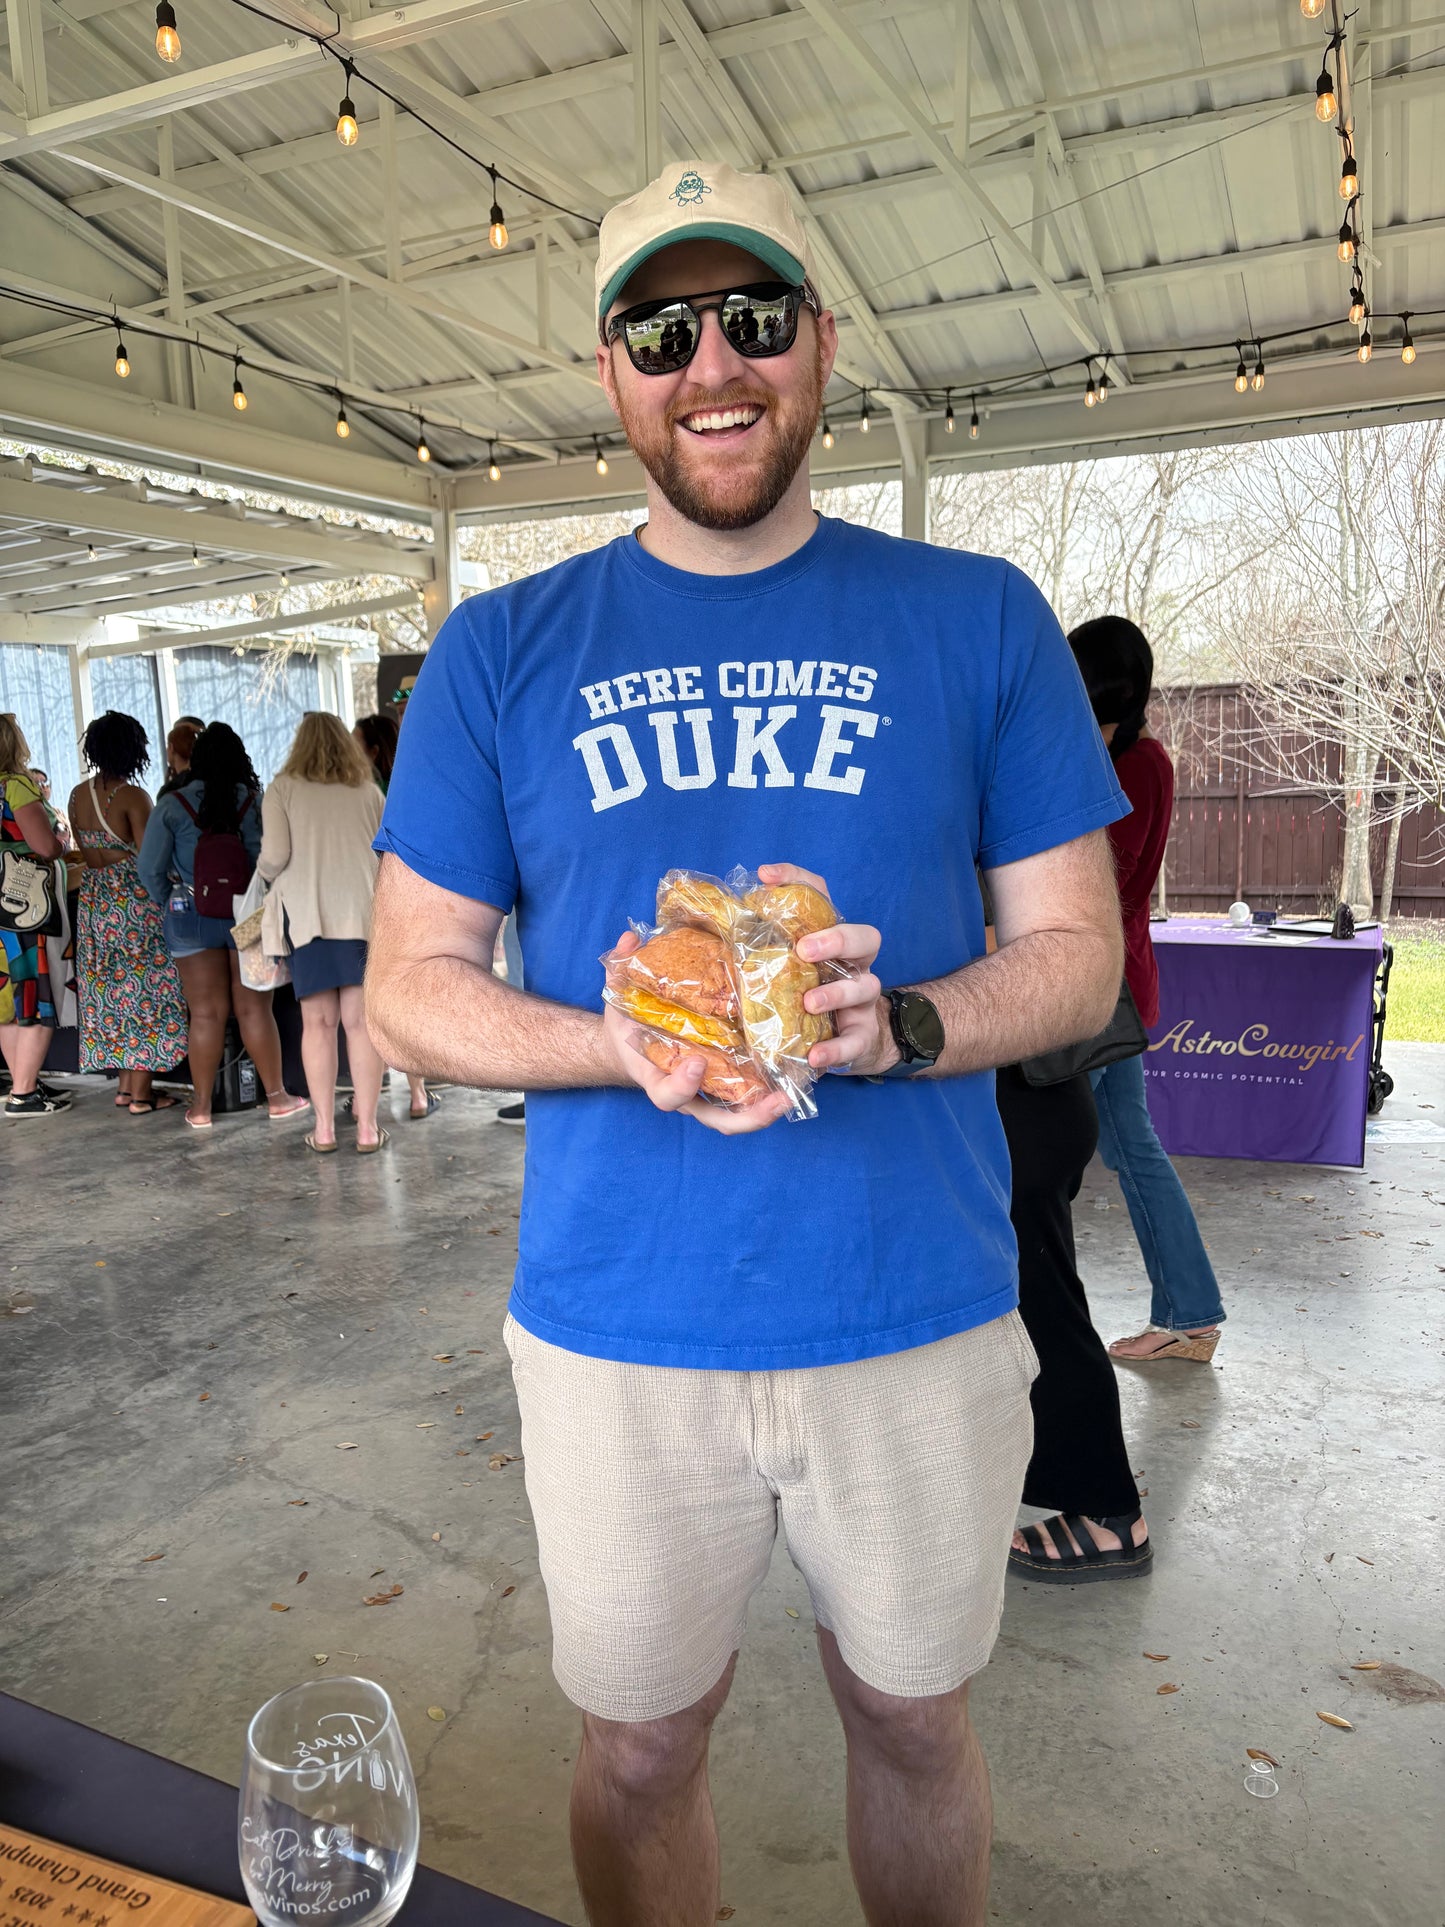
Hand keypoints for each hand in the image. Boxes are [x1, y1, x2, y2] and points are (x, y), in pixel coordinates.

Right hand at [602, 929, 791, 1134]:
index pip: (666, 1095)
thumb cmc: (626, 1024)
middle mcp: (684, 1091)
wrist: (628, 1045)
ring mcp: (706, 1092)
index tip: (697, 1062)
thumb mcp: (617, 997)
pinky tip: (795, 1075)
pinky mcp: (723, 1083)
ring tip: (795, 1094)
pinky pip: (747, 1098)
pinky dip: (770, 1093)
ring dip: (767, 1110)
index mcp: (655, 1076)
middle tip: (777, 1100)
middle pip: (716, 1120)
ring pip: (737, 1116)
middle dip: (748, 1117)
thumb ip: (620, 970)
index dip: (681, 1085)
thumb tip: (630, 940)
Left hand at [753, 863, 893, 1076]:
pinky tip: (815, 1055)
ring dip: (835, 992)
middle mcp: (851, 965)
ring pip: (865, 986)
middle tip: (804, 949)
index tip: (765, 875)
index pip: (820, 898)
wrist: (837, 1046)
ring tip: (808, 1002)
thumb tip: (702, 923)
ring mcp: (860, 1001)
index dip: (796, 879)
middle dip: (837, 938)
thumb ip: (753, 949)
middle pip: (866, 937)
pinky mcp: (860, 1036)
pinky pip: (855, 1042)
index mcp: (828, 941)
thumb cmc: (798, 999)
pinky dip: (836, 1049)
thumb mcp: (777, 970)